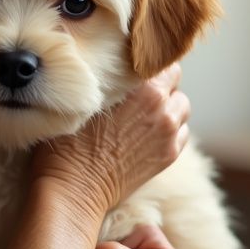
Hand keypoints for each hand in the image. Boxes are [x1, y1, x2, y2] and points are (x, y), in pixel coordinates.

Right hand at [31, 64, 189, 213]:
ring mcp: (169, 133)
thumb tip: (109, 62)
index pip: (161, 59)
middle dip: (159, 82)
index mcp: (141, 86)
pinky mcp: (169, 155)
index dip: (147, 62)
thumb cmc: (67, 142)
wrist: (75, 189)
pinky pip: (182, 132)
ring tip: (143, 113)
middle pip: (175, 80)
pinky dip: (171, 130)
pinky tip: (147, 134)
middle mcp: (161, 106)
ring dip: (168, 106)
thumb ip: (105, 77)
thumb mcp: (81, 98)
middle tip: (136, 90)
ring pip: (182, 106)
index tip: (133, 67)